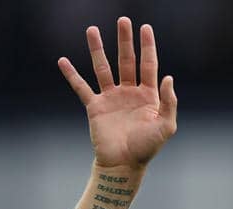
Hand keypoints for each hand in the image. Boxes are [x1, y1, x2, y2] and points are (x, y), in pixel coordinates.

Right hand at [58, 17, 176, 168]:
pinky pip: (81, 87)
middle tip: (123, 20)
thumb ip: (169, 101)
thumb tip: (168, 76)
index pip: (148, 65)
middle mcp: (129, 93)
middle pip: (127, 60)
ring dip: (98, 49)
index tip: (145, 27)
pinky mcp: (95, 107)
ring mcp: (111, 98)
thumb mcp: (166, 125)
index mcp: (148, 96)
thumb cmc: (147, 148)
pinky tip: (63, 61)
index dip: (147, 46)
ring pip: (103, 68)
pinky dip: (72, 75)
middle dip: (125, 40)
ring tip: (92, 30)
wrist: (123, 165)